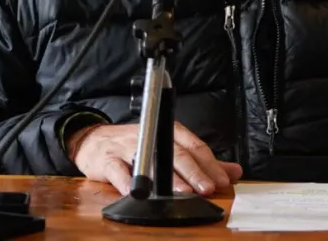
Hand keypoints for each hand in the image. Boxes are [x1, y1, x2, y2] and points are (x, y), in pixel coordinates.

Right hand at [66, 122, 242, 196]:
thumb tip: (233, 171)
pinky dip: (129, 183)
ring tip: (182, 192)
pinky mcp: (108, 159)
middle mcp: (151, 136)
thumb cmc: (134, 146)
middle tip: (208, 188)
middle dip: (194, 172)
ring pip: (152, 162)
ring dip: (167, 178)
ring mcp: (128, 147)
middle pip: (176, 153)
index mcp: (168, 132)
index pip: (194, 146)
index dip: (209, 164)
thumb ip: (202, 162)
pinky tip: (141, 194)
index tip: (223, 180)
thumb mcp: (169, 148)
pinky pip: (119, 171)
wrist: (93, 140)